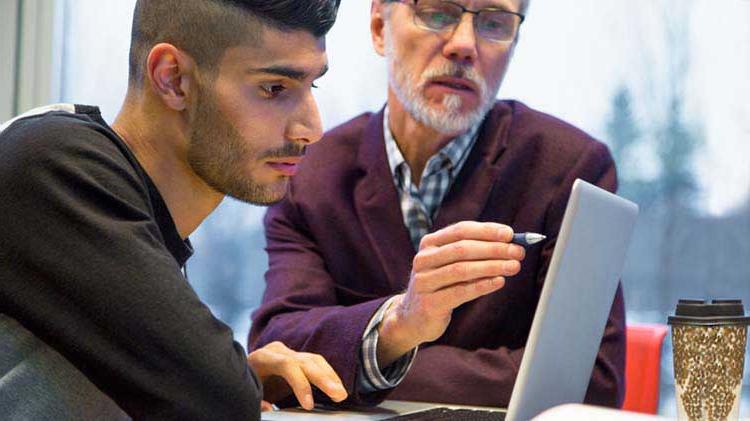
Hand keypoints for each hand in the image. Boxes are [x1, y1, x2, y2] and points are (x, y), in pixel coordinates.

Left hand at [247, 341, 347, 410]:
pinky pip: (316, 364)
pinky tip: (336, 387)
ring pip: (315, 360)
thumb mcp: (245, 392)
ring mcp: (288, 352)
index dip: (300, 384)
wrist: (237, 372)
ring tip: (341, 394)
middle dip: (323, 379)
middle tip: (338, 395)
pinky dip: (327, 376)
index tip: (309, 405)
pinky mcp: (297, 358)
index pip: (287, 365)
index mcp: (262, 357)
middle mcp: (277, 351)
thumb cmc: (242, 384)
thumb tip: (268, 407)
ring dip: (330, 377)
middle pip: (306, 361)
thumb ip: (256, 400)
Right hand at [377, 222, 524, 365]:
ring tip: (514, 266)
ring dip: (492, 266)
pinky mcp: (429, 304)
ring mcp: (424, 281)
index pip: (461, 230)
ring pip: (462, 269)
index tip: (510, 234)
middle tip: (518, 252)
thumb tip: (509, 242)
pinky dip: (482, 286)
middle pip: (462, 249)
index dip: (487, 231)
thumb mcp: (450, 264)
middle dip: (494, 249)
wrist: (413, 316)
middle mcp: (423, 259)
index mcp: (429, 243)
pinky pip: (460, 292)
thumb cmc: (440, 285)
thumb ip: (473, 252)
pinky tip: (499, 282)